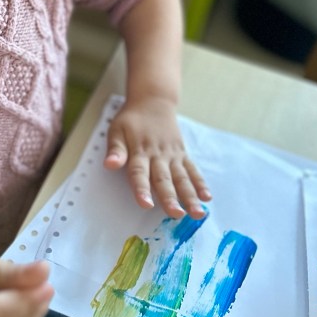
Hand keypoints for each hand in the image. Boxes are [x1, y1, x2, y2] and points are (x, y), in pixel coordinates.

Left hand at [103, 97, 210, 218]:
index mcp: (139, 151)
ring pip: (182, 178)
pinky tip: (207, 197)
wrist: (154, 101)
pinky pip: (192, 170)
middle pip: (164, 179)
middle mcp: (158, 155)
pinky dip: (200, 183)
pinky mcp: (182, 154)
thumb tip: (109, 164)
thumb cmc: (132, 119)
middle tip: (176, 215)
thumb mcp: (117, 130)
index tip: (146, 204)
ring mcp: (173, 155)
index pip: (139, 173)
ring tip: (197, 213)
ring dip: (190, 196)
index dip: (142, 189)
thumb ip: (115, 150)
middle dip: (170, 198)